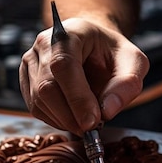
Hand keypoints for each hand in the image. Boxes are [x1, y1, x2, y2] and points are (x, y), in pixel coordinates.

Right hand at [19, 18, 148, 135]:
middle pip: (46, 87)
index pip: (64, 66)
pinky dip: (56, 120)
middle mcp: (43, 44)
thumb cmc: (113, 53)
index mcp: (69, 33)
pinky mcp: (27, 79)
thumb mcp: (134, 62)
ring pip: (38, 101)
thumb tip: (107, 111)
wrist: (94, 45)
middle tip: (93, 129)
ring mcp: (31, 61)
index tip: (93, 122)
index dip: (77, 98)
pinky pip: (35, 108)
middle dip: (71, 115)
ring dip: (64, 121)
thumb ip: (127, 84)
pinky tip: (74, 118)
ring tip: (87, 122)